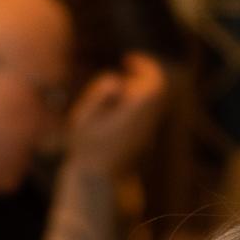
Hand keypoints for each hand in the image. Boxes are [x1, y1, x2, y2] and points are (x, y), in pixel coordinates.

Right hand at [65, 54, 166, 176]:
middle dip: (144, 75)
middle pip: (157, 90)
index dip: (145, 67)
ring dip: (140, 90)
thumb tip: (117, 81)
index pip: (154, 84)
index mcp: (135, 114)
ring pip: (153, 102)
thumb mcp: (83, 117)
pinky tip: (120, 104)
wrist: (95, 179)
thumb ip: (98, 94)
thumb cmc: (84, 146)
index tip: (129, 59)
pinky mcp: (143, 140)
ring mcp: (147, 132)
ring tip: (119, 88)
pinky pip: (148, 114)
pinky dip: (138, 103)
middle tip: (128, 66)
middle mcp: (146, 122)